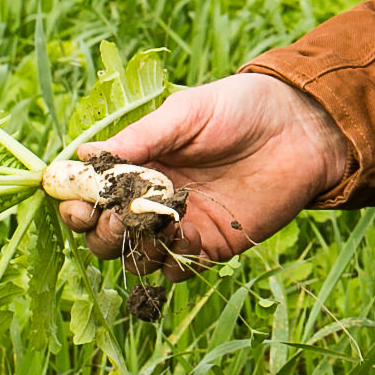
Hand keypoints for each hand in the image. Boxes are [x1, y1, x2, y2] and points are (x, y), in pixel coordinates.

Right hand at [57, 72, 354, 269]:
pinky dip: (170, 260)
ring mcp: (182, 226)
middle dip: (98, 230)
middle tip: (108, 217)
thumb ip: (140, 139)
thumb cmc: (240, 108)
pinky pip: (178, 266)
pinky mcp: (213, 245)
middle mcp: (153, 199)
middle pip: (106, 232)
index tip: (73, 203)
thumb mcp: (184, 114)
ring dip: (132, 248)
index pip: (92, 193)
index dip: (76, 202)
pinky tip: (179, 237)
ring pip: (137, 256)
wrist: (301, 128)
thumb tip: (83, 155)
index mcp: (139, 163)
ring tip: (145, 227)